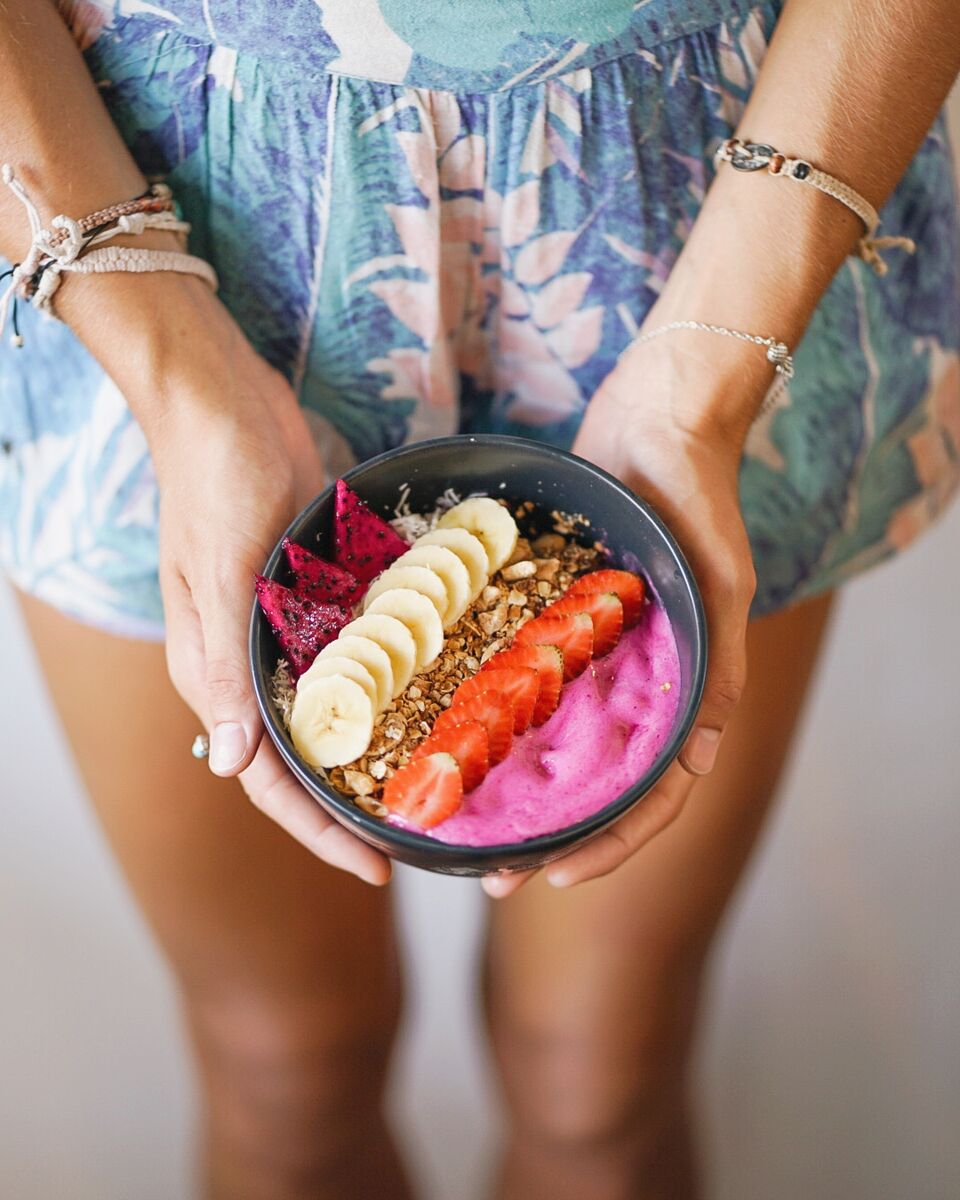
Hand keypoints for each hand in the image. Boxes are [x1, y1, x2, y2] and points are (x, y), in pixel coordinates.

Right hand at [113, 284, 391, 885]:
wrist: (224, 399)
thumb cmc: (213, 480)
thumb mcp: (219, 573)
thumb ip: (222, 670)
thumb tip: (233, 767)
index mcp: (217, 671)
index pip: (269, 780)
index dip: (319, 832)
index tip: (378, 869)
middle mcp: (254, 664)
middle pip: (309, 759)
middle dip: (357, 807)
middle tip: (422, 839)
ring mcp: (292, 630)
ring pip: (340, 714)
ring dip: (381, 753)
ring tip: (441, 786)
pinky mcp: (322, 593)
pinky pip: (361, 655)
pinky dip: (394, 684)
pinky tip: (441, 700)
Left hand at [483, 334, 757, 896]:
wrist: (656, 416)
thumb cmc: (698, 495)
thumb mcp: (720, 583)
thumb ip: (718, 665)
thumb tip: (701, 759)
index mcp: (680, 688)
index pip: (652, 795)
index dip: (609, 843)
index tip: (555, 878)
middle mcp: (635, 683)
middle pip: (594, 785)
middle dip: (548, 836)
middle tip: (489, 872)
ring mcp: (595, 655)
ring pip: (555, 743)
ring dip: (517, 790)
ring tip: (463, 823)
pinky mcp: (559, 620)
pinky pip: (529, 680)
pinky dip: (501, 720)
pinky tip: (456, 741)